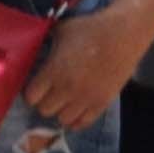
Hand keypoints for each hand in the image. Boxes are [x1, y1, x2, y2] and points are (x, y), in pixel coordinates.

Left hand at [28, 0, 153, 128]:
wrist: (123, 35)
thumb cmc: (90, 29)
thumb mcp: (61, 30)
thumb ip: (45, 42)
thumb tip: (33, 46)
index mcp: (54, 71)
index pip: (31, 96)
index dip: (30, 92)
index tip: (34, 86)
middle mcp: (67, 89)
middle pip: (44, 110)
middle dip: (44, 102)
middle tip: (49, 93)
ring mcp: (85, 99)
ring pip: (63, 119)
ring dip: (60, 110)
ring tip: (64, 100)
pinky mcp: (102, 103)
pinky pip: (83, 123)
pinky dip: (76, 120)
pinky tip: (76, 109)